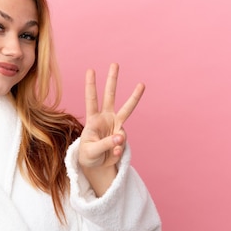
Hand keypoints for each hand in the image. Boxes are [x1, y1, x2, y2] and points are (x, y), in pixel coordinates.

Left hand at [78, 63, 144, 192]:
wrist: (96, 165)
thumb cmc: (88, 156)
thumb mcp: (92, 151)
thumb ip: (105, 144)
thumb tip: (120, 136)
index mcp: (93, 120)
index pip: (91, 100)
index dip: (91, 86)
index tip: (90, 70)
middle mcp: (105, 118)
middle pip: (109, 96)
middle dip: (112, 80)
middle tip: (114, 64)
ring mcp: (115, 125)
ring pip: (126, 108)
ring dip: (134, 96)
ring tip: (141, 84)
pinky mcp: (123, 136)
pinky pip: (123, 140)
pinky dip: (118, 149)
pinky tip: (112, 155)